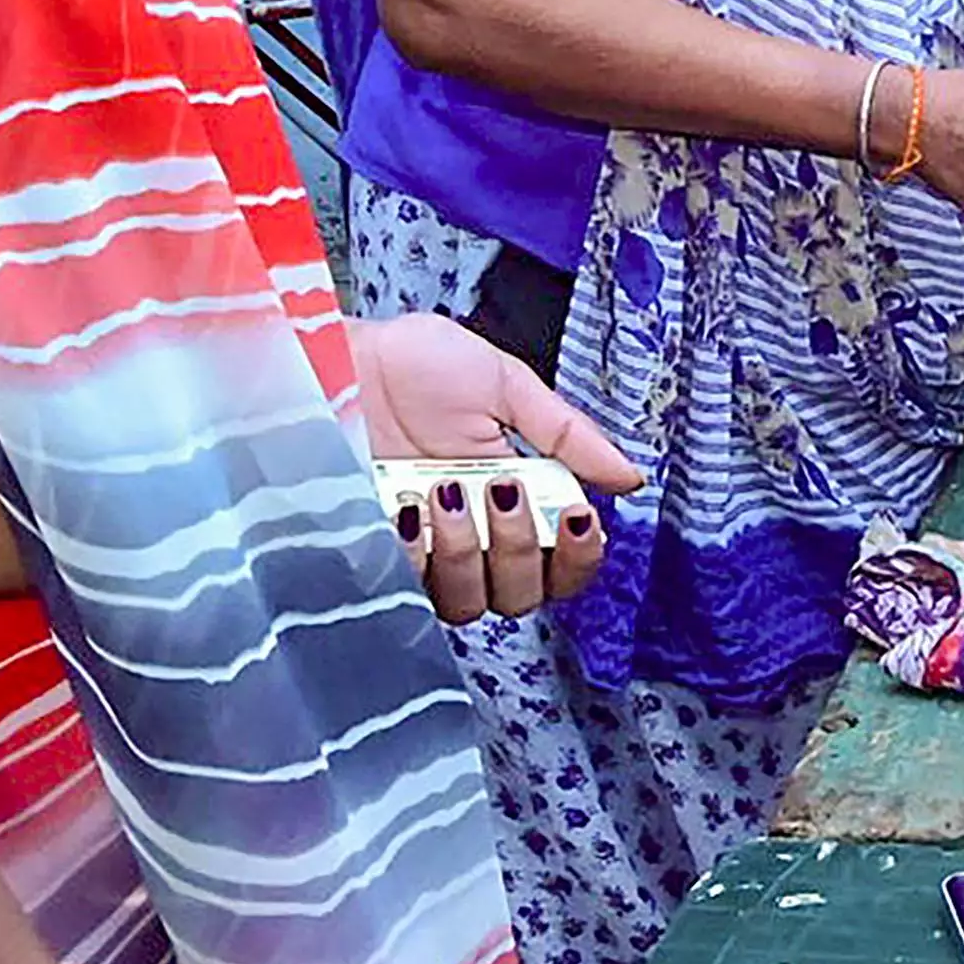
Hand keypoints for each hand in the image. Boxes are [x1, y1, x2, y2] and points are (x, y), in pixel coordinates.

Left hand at [353, 310, 644, 624]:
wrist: (334, 362)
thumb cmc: (411, 366)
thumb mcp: (503, 385)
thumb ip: (568, 436)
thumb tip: (629, 476)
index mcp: (515, 497)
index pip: (563, 561)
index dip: (578, 556)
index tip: (579, 519)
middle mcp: (475, 536)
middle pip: (523, 594)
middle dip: (522, 547)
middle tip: (504, 489)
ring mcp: (426, 553)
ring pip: (471, 601)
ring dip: (471, 552)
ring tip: (450, 493)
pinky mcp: (380, 559)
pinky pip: (410, 590)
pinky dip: (418, 555)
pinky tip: (410, 511)